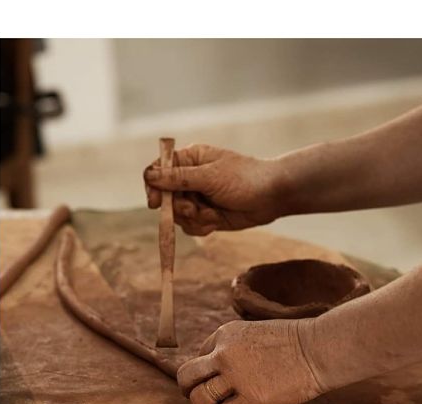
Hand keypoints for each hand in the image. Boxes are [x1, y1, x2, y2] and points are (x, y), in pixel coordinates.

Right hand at [143, 144, 290, 235]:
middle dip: (177, 207)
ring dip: (192, 217)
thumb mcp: (209, 176)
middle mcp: (189, 178)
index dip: (152, 186)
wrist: (272, 197)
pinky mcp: (204, 215)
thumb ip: (178, 178)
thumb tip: (149, 176)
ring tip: (211, 214)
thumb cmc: (244, 179)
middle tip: (192, 209)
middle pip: (164, 197)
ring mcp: (196, 197)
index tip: (155, 202)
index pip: (158, 170)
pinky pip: (189, 225)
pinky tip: (216, 220)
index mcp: (189, 160)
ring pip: (176, 214)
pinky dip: (200, 226)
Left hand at [176, 319, 327, 403]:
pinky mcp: (252, 399)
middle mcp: (223, 355)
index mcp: (224, 335)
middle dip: (189, 390)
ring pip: (199, 399)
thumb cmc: (293, 341)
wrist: (318, 349)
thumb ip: (232, 347)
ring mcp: (236, 377)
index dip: (204, 372)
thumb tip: (218, 370)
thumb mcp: (254, 331)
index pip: (198, 356)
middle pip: (187, 377)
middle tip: (201, 398)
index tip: (213, 381)